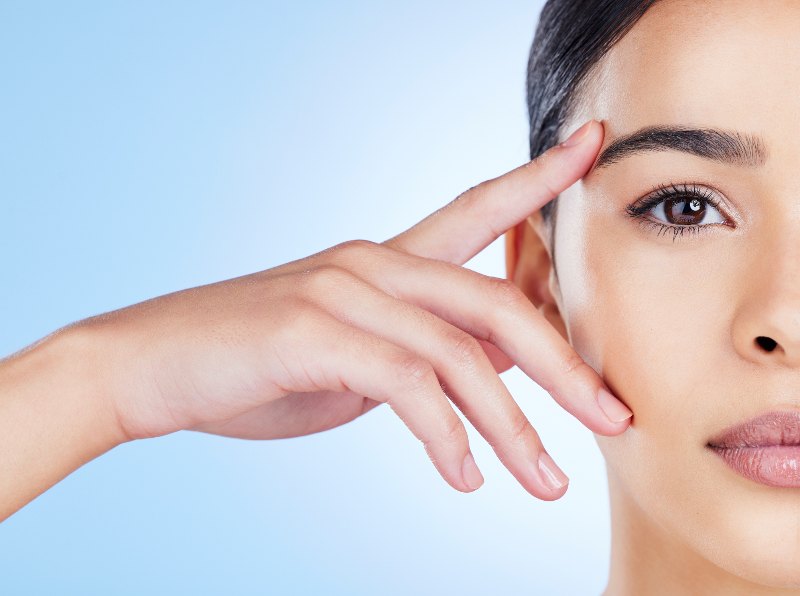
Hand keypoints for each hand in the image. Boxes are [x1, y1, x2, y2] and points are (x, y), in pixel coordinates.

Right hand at [81, 118, 631, 499]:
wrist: (153, 365)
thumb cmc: (258, 363)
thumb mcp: (356, 357)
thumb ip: (420, 351)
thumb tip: (493, 368)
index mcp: (386, 261)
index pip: (476, 207)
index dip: (538, 175)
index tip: (592, 143)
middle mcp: (374, 263)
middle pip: (497, 301)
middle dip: (565, 365)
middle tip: (614, 419)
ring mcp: (344, 292)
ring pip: (460, 353)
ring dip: (511, 428)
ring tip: (543, 484)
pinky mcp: (314, 332)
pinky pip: (405, 382)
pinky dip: (443, 435)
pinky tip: (461, 476)